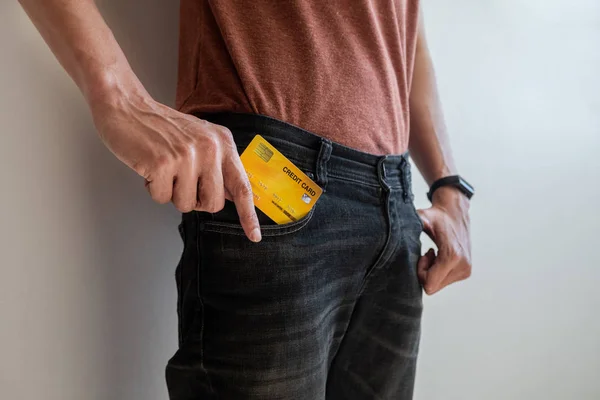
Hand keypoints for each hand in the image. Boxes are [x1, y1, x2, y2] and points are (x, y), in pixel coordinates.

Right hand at [90, 89, 261, 241]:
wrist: (127, 106)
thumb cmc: (162, 127)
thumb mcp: (201, 138)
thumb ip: (218, 165)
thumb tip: (234, 197)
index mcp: (223, 143)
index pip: (242, 185)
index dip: (248, 215)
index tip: (254, 236)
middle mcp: (209, 149)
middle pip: (213, 203)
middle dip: (196, 200)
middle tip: (181, 181)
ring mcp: (186, 156)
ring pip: (186, 205)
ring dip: (172, 193)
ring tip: (164, 169)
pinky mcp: (162, 164)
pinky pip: (162, 199)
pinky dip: (153, 189)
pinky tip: (150, 168)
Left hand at [416, 186, 471, 293]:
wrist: (455, 211)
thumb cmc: (436, 216)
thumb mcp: (421, 219)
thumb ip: (409, 226)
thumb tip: (393, 232)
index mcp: (452, 256)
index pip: (429, 285)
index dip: (421, 272)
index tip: (422, 256)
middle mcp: (462, 266)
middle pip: (433, 287)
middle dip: (425, 272)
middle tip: (426, 254)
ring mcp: (466, 270)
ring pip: (439, 285)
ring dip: (432, 271)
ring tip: (433, 253)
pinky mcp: (466, 271)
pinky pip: (445, 281)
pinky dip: (439, 271)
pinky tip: (440, 256)